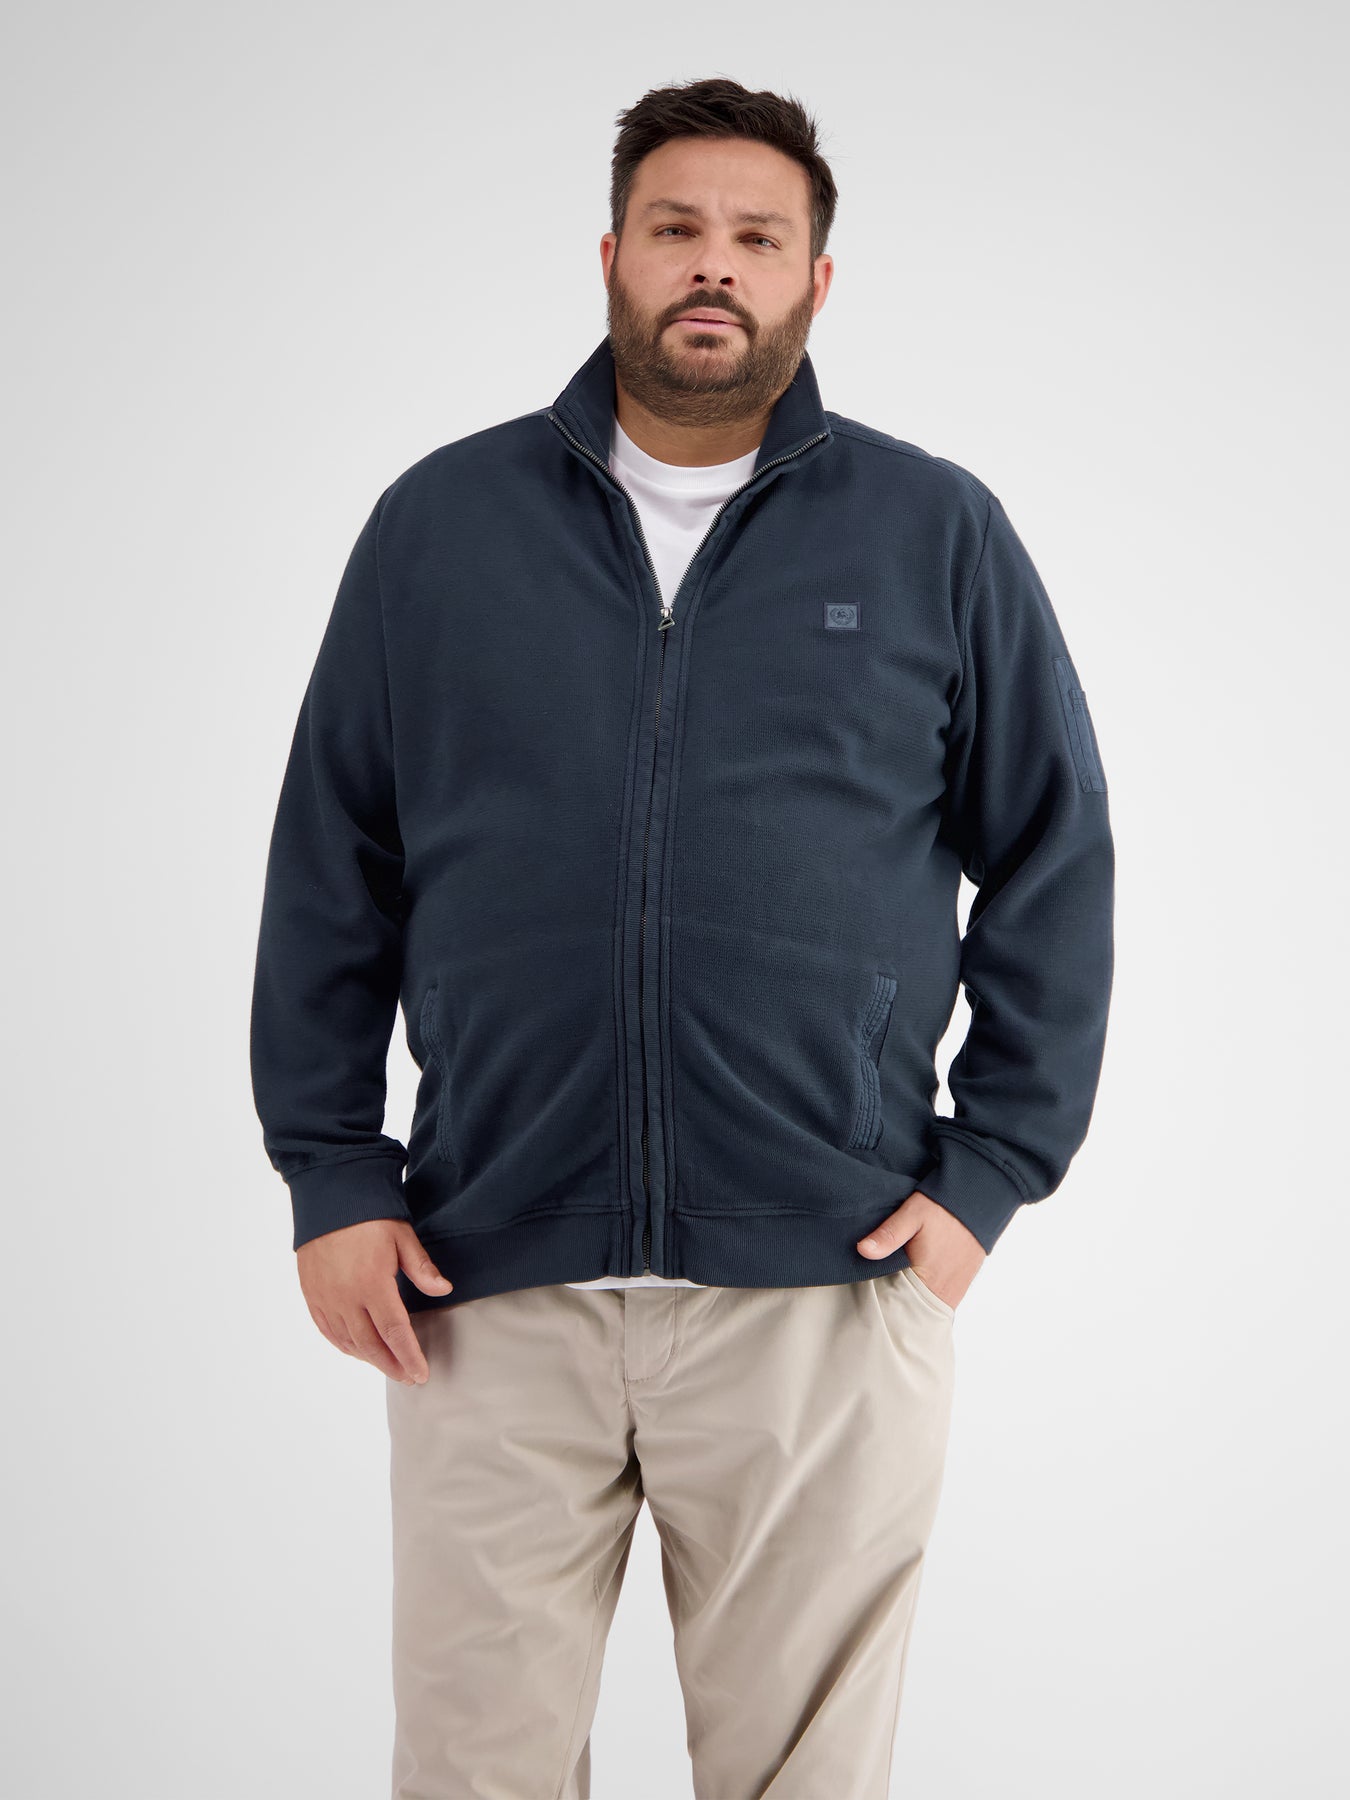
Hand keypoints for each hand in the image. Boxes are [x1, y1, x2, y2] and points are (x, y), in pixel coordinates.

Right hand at [296, 1219, 452, 1383]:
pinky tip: (358, 1350)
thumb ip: (422, 1268)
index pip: (395, 1332)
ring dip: (370, 1358)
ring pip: (348, 1342)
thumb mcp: (402, 1236)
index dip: (409, 1356)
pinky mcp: (312, 1294)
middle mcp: (345, 1297)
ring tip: (388, 1365)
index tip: (421, 1374)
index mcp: (372, 1283)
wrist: (328, 1197)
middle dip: (392, 1365)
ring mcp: (325, 1298)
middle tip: (408, 1377)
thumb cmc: (370, 1214)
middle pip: (371, 1345)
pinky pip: (328, 1331)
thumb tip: (444, 1290)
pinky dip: (345, 1346)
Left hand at [855, 1189, 986, 1310]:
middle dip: (896, 1296)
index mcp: (929, 1281)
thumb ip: (888, 1235)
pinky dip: (927, 1287)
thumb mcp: (912, 1215)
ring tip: (897, 1276)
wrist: (982, 1198)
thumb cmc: (945, 1207)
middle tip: (879, 1281)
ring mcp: (958, 1289)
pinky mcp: (964, 1282)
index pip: (898, 1304)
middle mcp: (947, 1292)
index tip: (868, 1288)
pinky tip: (916, 1272)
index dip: (881, 1297)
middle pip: (913, 1306)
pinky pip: (941, 1294)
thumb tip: (862, 1250)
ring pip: (926, 1301)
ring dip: (912, 1292)